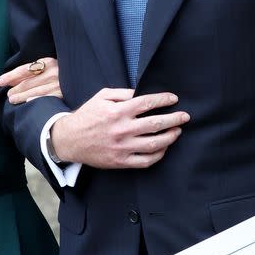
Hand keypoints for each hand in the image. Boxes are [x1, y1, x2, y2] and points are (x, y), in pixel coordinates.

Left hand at [0, 57, 62, 102]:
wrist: (82, 79)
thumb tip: (10, 81)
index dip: (10, 76)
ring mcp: (59, 84)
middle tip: (7, 95)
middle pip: (29, 82)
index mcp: (48, 62)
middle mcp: (53, 72)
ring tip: (12, 100)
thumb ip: (31, 72)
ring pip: (35, 91)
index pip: (24, 69)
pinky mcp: (63, 95)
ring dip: (21, 96)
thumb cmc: (60, 75)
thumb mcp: (47, 68)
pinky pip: (46, 99)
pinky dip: (36, 101)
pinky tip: (28, 104)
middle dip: (16, 88)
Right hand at [50, 88, 188, 169]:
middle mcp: (122, 129)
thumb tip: (142, 93)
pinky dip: (158, 155)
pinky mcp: (120, 161)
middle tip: (185, 116)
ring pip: (154, 144)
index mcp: (118, 111)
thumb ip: (123, 93)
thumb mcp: (102, 97)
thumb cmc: (87, 116)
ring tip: (177, 131)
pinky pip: (145, 161)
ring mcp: (122, 147)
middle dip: (174, 119)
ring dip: (170, 137)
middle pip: (156, 123)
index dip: (164, 100)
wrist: (69, 140)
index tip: (174, 99)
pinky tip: (164, 148)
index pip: (147, 103)